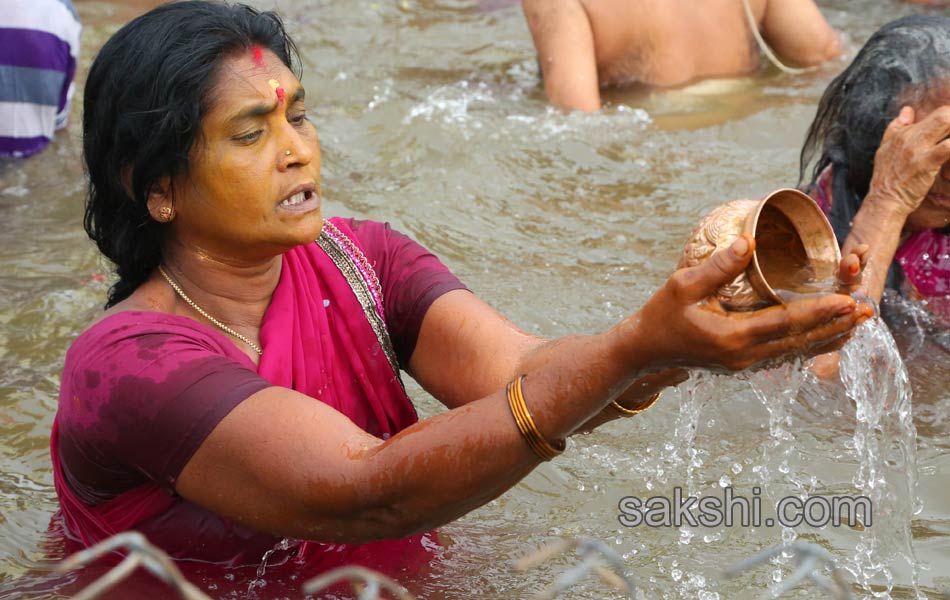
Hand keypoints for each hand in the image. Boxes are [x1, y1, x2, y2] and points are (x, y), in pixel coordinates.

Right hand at [629, 234, 873, 372]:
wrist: (645, 350)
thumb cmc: (661, 315)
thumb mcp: (683, 285)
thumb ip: (718, 266)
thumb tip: (749, 242)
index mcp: (732, 339)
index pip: (785, 323)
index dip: (818, 311)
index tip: (846, 300)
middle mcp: (744, 357)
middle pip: (800, 342)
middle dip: (835, 326)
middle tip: (867, 310)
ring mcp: (746, 364)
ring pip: (797, 351)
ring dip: (828, 337)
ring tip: (857, 323)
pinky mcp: (744, 364)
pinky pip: (785, 354)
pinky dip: (809, 344)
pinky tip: (826, 335)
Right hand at [867, 105, 949, 216]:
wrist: (883, 203)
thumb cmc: (887, 181)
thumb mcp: (885, 150)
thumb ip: (896, 128)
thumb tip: (907, 110)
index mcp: (902, 133)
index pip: (935, 114)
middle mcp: (909, 136)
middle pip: (943, 113)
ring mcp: (917, 148)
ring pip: (945, 122)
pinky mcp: (926, 162)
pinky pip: (948, 147)